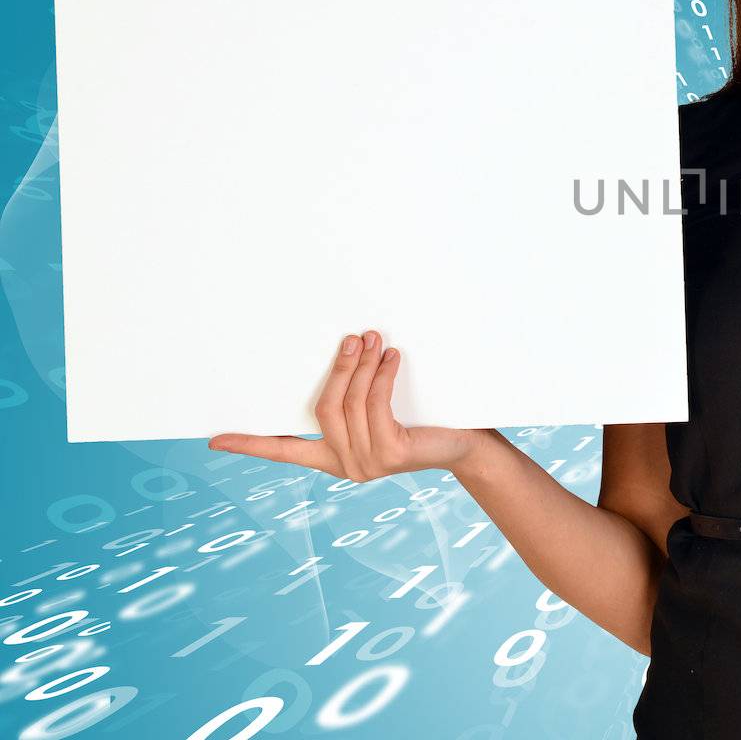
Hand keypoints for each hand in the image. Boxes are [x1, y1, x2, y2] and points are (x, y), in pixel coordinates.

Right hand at [208, 330, 497, 480]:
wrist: (465, 447)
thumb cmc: (423, 422)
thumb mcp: (381, 409)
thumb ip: (357, 395)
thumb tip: (347, 346)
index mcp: (333, 457)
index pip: (283, 452)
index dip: (249, 443)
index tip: (213, 439)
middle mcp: (346, 465)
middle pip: (323, 410)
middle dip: (337, 369)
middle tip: (352, 337)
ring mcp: (368, 464)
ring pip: (350, 404)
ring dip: (362, 366)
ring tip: (375, 338)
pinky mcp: (391, 454)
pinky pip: (376, 405)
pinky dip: (382, 376)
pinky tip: (391, 357)